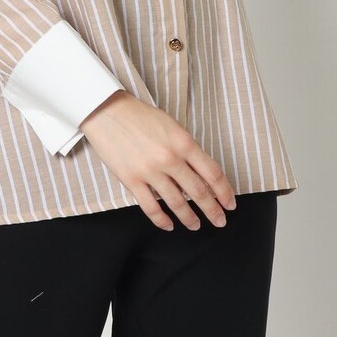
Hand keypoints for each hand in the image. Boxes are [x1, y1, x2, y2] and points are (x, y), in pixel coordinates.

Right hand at [79, 90, 237, 231]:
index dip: (225, 192)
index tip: (230, 203)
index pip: (212, 173)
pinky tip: (169, 225)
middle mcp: (170, 158)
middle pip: (199, 192)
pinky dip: (162, 220)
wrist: (106, 111)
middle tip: (220, 220)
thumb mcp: (171, 126)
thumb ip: (186, 149)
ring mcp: (150, 171)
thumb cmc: (140, 116)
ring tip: (196, 225)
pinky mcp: (132, 180)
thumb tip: (200, 174)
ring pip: (177, 203)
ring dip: (189, 218)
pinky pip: (151, 207)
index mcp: (183, 142)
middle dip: (213, 210)